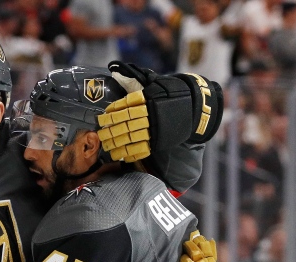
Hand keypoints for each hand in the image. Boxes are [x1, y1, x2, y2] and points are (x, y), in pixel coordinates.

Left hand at [97, 61, 222, 161]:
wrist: (195, 108)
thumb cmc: (169, 94)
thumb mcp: (153, 83)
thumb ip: (132, 81)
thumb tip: (115, 71)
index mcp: (148, 98)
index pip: (127, 104)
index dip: (114, 110)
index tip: (104, 115)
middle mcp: (151, 113)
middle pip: (126, 122)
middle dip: (111, 129)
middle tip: (100, 133)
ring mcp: (156, 128)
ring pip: (132, 136)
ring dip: (117, 142)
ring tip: (107, 146)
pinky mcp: (160, 140)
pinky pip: (143, 148)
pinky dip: (131, 153)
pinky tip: (120, 155)